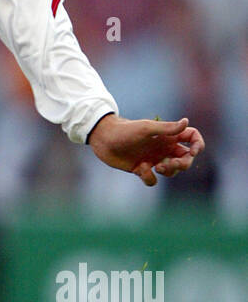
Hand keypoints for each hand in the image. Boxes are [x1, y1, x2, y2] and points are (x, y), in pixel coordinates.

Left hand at [88, 113, 204, 186]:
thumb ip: (167, 128)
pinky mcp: (141, 169)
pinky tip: (141, 169)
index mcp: (167, 136)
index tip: (193, 151)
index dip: (198, 144)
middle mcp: (163, 147)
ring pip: (172, 171)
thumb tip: (186, 122)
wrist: (103, 139)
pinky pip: (153, 179)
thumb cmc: (125, 130)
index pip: (192, 137)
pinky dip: (150, 177)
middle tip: (170, 163)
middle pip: (185, 158)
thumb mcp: (147, 129)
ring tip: (157, 166)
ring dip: (169, 172)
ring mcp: (153, 158)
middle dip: (183, 164)